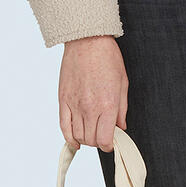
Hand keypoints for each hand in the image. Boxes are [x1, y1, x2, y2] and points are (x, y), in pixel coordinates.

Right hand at [58, 35, 127, 151]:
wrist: (87, 41)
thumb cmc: (108, 58)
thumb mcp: (123, 83)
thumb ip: (122, 109)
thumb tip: (121, 127)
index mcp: (107, 105)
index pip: (105, 139)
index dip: (109, 145)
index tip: (111, 143)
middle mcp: (89, 108)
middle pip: (91, 140)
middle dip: (99, 142)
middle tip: (103, 134)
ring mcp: (74, 105)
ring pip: (77, 136)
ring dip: (85, 139)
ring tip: (92, 133)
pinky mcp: (63, 100)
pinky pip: (63, 126)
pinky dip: (69, 138)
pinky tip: (75, 140)